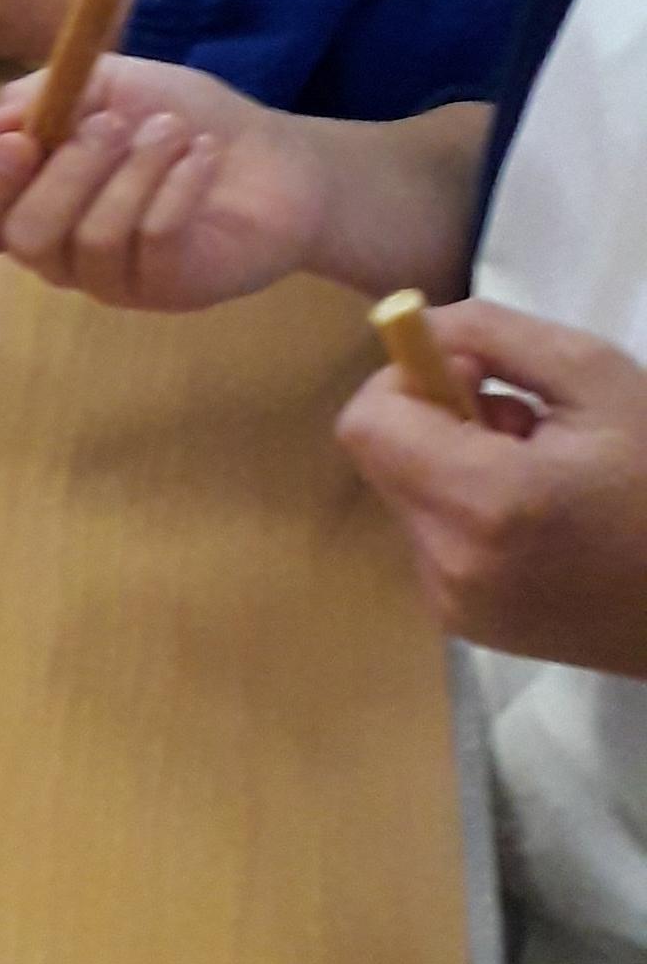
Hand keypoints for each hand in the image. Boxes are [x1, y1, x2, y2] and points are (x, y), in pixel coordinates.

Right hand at [0, 54, 339, 310]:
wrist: (273, 154)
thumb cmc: (178, 118)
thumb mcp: (107, 83)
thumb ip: (44, 95)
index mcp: (32, 203)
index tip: (17, 142)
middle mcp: (62, 252)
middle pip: (25, 237)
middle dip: (69, 170)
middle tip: (114, 122)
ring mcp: (115, 279)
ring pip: (93, 239)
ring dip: (135, 171)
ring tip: (174, 131)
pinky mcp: (169, 289)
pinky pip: (154, 242)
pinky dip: (178, 187)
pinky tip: (204, 156)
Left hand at [337, 302, 646, 675]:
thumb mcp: (596, 375)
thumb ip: (491, 333)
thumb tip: (417, 331)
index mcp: (484, 502)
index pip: (367, 423)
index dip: (405, 382)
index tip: (468, 378)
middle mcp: (453, 565)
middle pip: (383, 459)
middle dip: (436, 424)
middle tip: (525, 428)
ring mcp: (457, 608)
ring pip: (407, 498)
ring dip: (452, 471)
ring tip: (542, 479)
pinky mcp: (469, 632)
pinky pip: (432, 544)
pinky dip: (467, 517)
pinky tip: (537, 523)